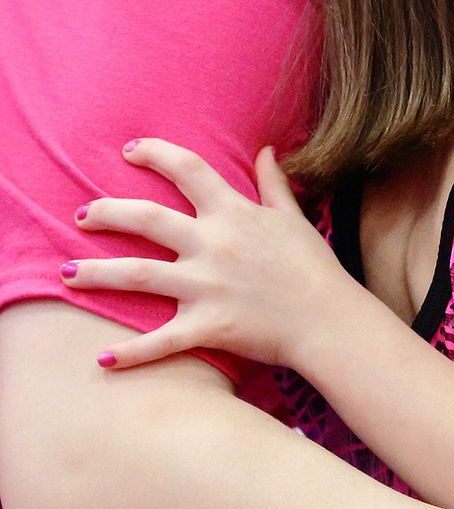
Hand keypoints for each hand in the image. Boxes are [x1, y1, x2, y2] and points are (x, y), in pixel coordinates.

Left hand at [62, 140, 363, 369]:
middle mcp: (214, 245)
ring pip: (137, 274)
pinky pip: (161, 340)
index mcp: (235, 215)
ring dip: (95, 273)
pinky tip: (103, 359)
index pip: (188, 170)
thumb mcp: (295, 219)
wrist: (331, 321)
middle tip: (82, 215)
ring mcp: (208, 286)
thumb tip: (266, 149)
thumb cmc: (315, 269)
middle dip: (106, 213)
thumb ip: (274, 184)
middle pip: (146, 218)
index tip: (130, 151)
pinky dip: (131, 353)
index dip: (156, 154)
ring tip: (65, 273)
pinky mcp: (208, 326)